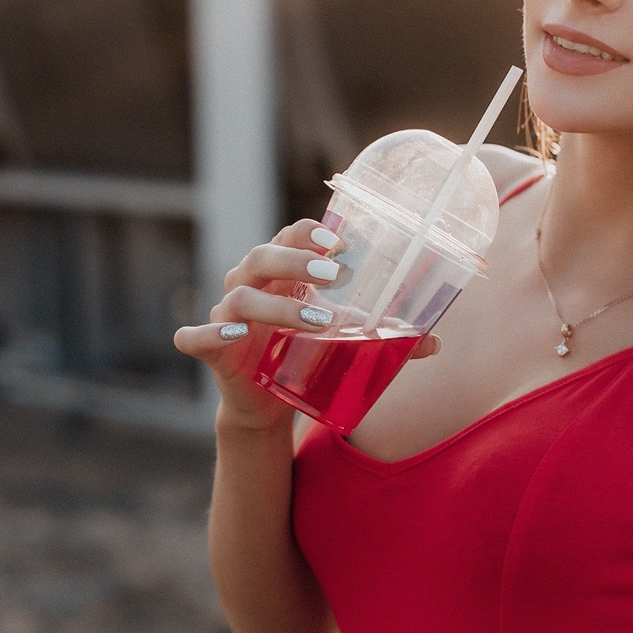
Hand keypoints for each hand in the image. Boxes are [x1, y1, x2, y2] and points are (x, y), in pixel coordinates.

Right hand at [173, 219, 441, 430]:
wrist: (266, 400)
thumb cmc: (305, 353)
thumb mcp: (343, 343)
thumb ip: (383, 340)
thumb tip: (435, 342)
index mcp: (281, 272)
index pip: (290, 236)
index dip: (310, 233)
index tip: (341, 240)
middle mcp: (249, 284)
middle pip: (262, 256)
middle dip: (298, 261)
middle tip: (337, 276)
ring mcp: (226, 315)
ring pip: (241, 297)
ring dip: (280, 306)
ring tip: (320, 321)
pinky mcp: (210, 349)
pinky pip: (196, 337)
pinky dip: (211, 335)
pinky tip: (236, 336)